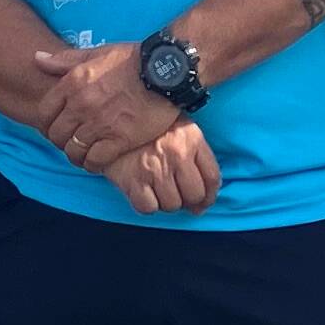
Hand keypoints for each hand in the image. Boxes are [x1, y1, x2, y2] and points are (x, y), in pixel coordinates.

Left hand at [31, 39, 184, 170]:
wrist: (165, 71)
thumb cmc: (132, 59)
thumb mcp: (96, 53)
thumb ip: (65, 60)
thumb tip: (38, 59)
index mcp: (72, 84)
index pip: (44, 112)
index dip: (48, 123)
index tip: (57, 126)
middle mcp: (81, 105)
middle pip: (56, 134)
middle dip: (61, 141)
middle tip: (71, 142)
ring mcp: (99, 124)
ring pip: (73, 150)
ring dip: (76, 155)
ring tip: (83, 155)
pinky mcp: (119, 139)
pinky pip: (95, 160)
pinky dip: (93, 165)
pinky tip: (97, 162)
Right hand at [106, 118, 222, 215]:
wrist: (112, 116)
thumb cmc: (148, 125)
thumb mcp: (180, 127)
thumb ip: (197, 156)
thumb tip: (201, 202)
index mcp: (192, 139)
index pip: (212, 177)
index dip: (209, 196)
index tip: (202, 202)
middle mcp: (177, 154)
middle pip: (194, 195)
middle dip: (188, 200)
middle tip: (177, 195)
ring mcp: (155, 169)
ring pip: (172, 204)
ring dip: (166, 202)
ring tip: (158, 190)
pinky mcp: (132, 180)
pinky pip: (148, 207)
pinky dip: (147, 205)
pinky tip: (144, 193)